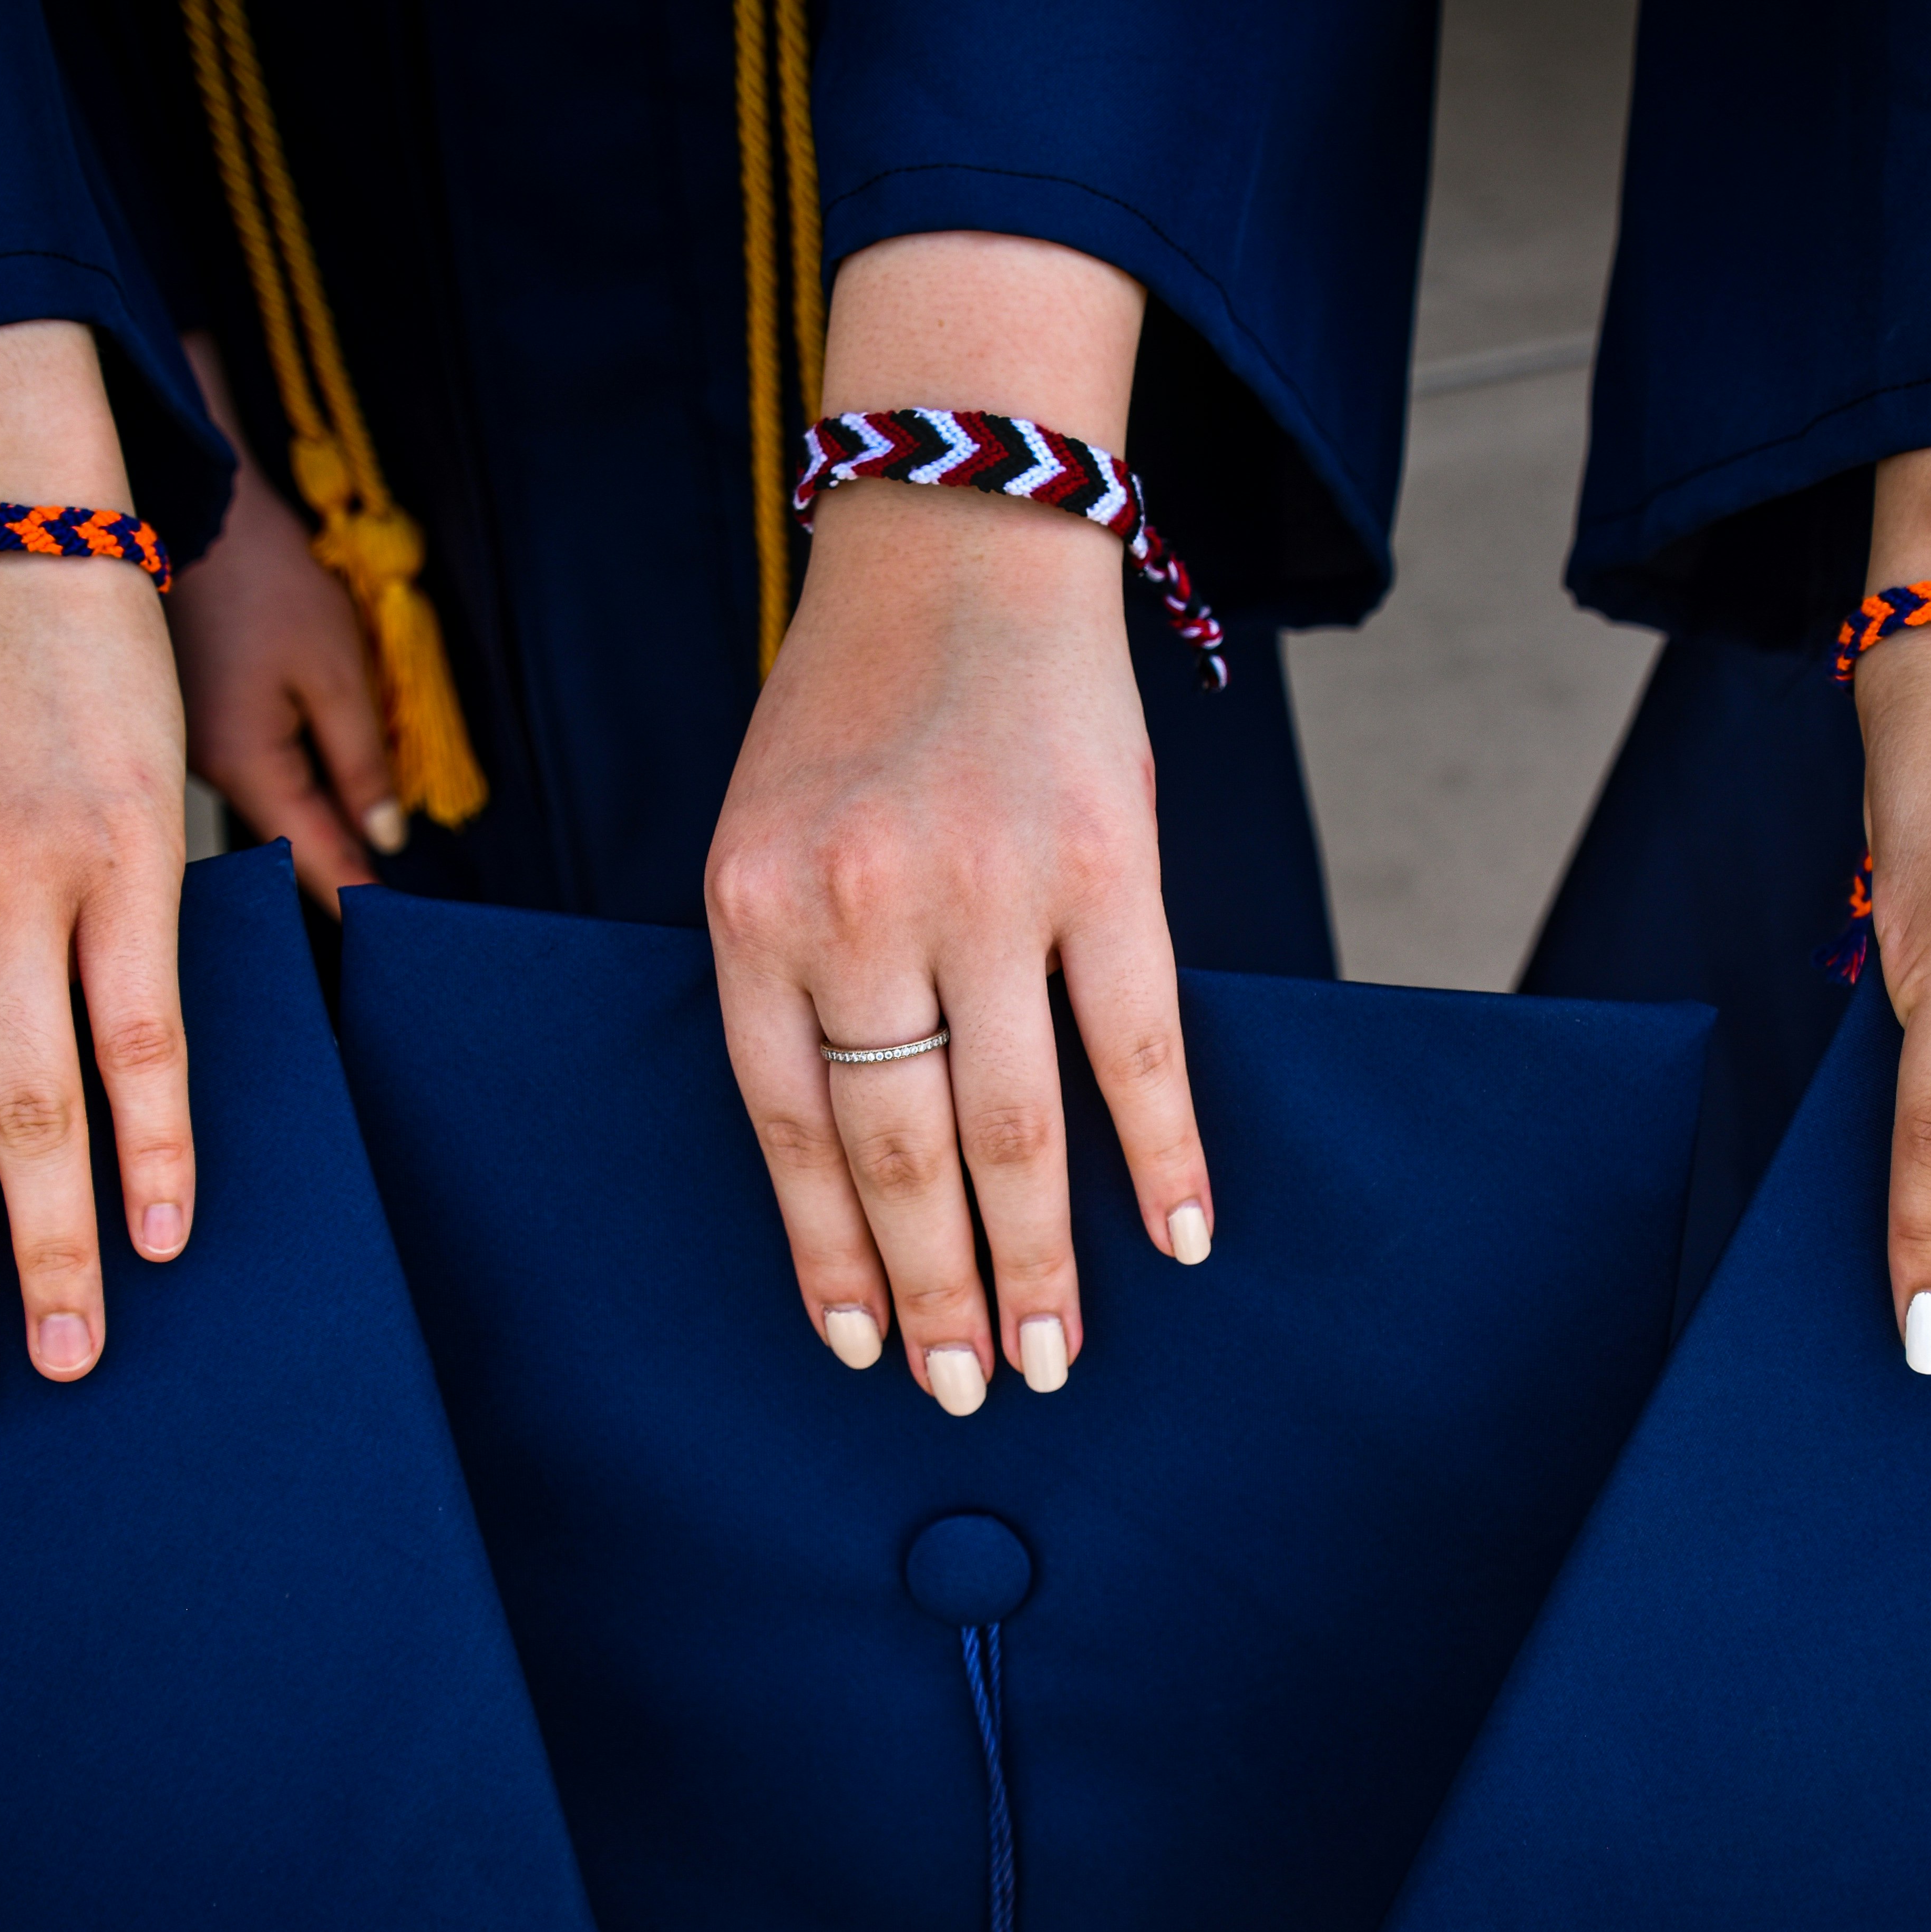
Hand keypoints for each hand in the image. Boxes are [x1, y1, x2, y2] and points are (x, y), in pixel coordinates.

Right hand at [170, 331, 399, 910]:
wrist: (196, 509)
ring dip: (305, 832)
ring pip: (259, 811)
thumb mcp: (336, 672)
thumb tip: (383, 839)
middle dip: (328, 875)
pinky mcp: (185, 720)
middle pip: (277, 845)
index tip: (389, 938)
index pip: (306, 860)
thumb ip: (362, 763)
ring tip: (358, 868)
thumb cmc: (268, 582)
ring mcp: (182, 748)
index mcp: (242, 764)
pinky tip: (314, 801)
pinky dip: (281, 791)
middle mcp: (199, 771)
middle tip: (382, 923)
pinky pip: (241, 775)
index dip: (351, 898)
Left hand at [704, 234, 1209, 1414]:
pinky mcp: (1109, 865)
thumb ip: (798, 977)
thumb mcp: (770, 833)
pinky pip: (1139, 1047)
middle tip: (963, 1389)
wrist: (959, 542)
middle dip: (934, 1291)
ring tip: (1054, 1356)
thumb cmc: (857, 707)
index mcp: (755, 910)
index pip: (788, 1127)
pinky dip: (1161, 1156)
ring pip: (1015, 1128)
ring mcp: (989, 888)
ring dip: (1036, 1263)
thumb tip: (858, 1166)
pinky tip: (1175, 1240)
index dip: (828, 1252)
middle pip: (902, 1151)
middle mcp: (862, 908)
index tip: (856, 1347)